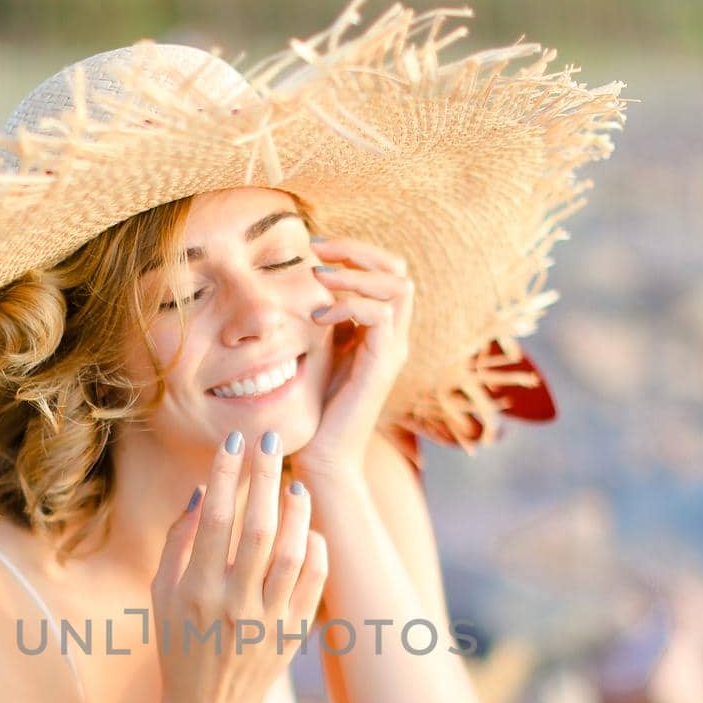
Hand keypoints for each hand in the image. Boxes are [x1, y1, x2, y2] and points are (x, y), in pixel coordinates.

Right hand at [151, 432, 327, 702]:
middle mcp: (234, 605)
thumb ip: (178, 542)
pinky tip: (308, 528)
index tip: (236, 439)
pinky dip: (315, 549)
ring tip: (295, 484)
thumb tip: (203, 491)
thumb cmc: (179, 643)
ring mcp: (268, 621)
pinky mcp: (293, 634)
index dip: (227, 473)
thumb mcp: (162, 594)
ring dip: (295, 511)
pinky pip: (313, 582)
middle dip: (265, 476)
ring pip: (291, 553)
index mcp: (196, 591)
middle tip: (272, 439)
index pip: (216, 519)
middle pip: (258, 527)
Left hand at [292, 235, 414, 484]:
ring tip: (318, 277)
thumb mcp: (319, 351)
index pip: (385, 272)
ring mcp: (392, 350)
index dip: (355, 252)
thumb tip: (304, 281)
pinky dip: (349, 306)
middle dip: (358, 251)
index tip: (315, 247)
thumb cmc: (316, 408)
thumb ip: (323, 318)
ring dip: (354, 274)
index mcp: (380, 331)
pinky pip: (379, 315)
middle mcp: (393, 336)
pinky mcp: (382, 364)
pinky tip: (318, 316)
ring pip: (397, 287)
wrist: (324, 455)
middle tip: (317, 248)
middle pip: (398, 271)